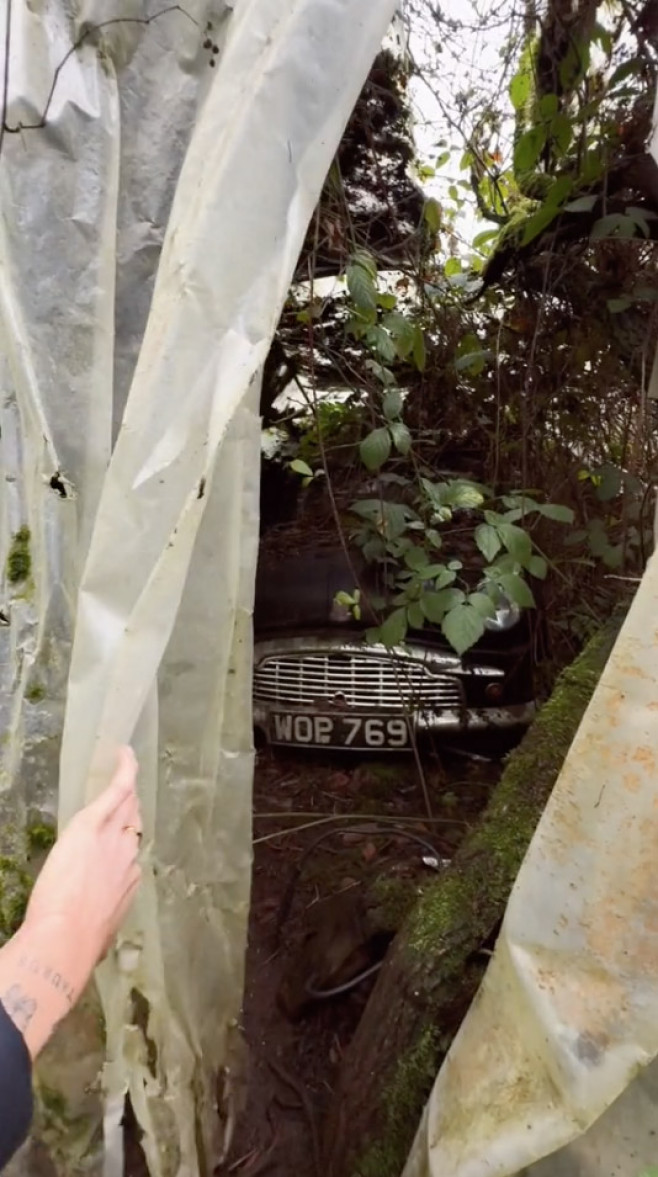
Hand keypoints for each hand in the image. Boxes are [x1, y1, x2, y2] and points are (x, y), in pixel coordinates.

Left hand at [23, 746, 142, 988]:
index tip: (122, 843)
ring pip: (127, 807)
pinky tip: (123, 753)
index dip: (124, 846)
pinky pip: (117, 791)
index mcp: (129, 884)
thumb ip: (100, 920)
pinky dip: (124, 771)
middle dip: (131, 812)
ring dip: (126, 791)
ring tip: (125, 772)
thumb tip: (96, 934)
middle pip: (134, 825)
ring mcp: (115, 838)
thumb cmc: (79, 943)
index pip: (130, 856)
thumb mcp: (98, 934)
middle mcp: (129, 857)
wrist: (67, 937)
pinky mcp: (95, 824)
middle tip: (127, 797)